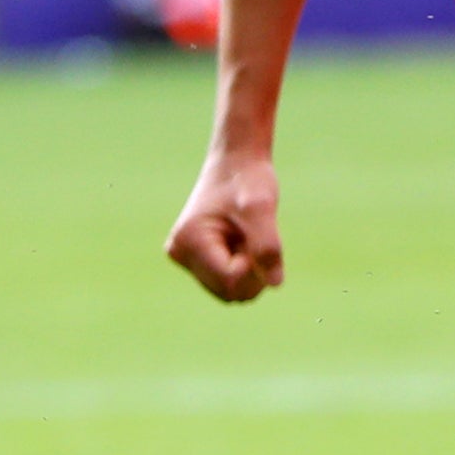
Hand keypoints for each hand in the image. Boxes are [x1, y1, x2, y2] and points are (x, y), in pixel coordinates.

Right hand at [166, 150, 283, 303]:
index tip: (259, 239)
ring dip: (248, 270)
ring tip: (247, 236)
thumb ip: (267, 245)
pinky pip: (225, 280)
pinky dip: (242, 267)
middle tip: (255, 237)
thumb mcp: (262, 208)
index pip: (229, 282)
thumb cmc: (248, 181)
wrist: (236, 163)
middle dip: (251, 271)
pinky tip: (241, 240)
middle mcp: (180, 253)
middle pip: (228, 291)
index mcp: (190, 241)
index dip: (254, 269)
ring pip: (228, 289)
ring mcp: (185, 257)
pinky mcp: (195, 258)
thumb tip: (275, 284)